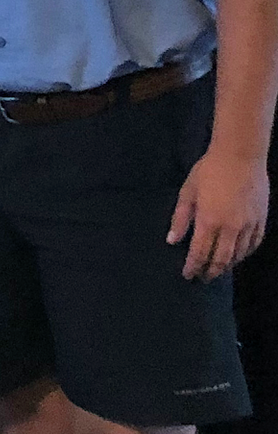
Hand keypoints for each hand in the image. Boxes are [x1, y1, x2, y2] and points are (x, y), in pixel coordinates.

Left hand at [168, 147, 269, 280]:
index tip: (188, 275)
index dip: (193, 267)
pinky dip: (245, 254)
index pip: (199, 253)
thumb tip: (172, 240)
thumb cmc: (209, 171)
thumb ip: (180, 218)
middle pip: (221, 259)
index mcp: (209, 221)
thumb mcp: (187, 192)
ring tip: (219, 269)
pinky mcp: (261, 220)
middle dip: (211, 271)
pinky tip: (239, 256)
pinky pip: (254, 244)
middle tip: (203, 278)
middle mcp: (230, 228)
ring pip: (239, 254)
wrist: (240, 156)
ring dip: (228, 265)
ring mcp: (248, 225)